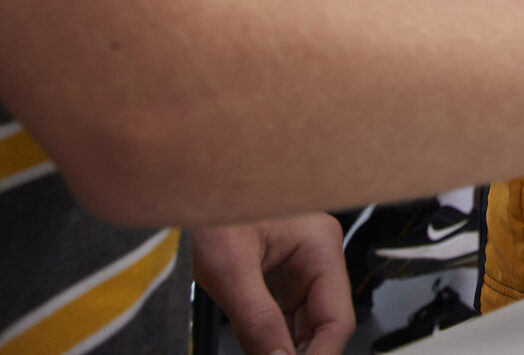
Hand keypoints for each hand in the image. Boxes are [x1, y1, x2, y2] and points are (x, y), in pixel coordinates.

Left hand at [190, 215, 354, 354]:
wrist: (187, 185)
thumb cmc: (209, 202)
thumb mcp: (228, 268)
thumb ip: (256, 321)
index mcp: (320, 245)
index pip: (336, 318)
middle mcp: (316, 256)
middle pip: (322, 324)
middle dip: (299, 354)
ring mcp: (298, 266)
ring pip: (302, 325)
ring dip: (283, 350)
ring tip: (261, 354)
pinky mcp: (277, 275)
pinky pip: (283, 317)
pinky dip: (269, 339)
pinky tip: (257, 349)